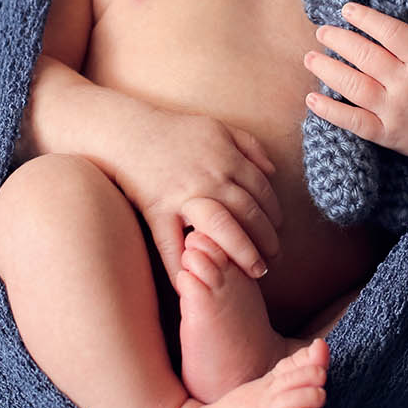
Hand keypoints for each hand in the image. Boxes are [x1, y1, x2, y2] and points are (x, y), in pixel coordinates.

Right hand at [111, 108, 282, 279]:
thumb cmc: (175, 131)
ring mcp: (185, 195)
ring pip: (223, 228)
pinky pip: (172, 243)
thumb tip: (272, 171)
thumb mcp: (218, 127)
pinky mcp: (159, 209)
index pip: (262, 191)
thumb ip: (249, 146)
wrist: (129, 132)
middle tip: (273, 258)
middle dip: (267, 239)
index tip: (278, 230)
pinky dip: (183, 264)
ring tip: (253, 271)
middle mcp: (212, 178)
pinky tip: (195, 280)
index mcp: (228, 159)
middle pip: (249, 212)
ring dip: (242, 252)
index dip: (275, 214)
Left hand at [303, 2, 407, 174]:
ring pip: (355, 86)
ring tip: (310, 58)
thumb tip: (382, 22)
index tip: (346, 10)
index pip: (392, 33)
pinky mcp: (385, 134)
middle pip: (367, 57)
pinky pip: (354, 122)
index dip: (366, 19)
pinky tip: (312, 100)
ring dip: (328, 70)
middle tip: (322, 32)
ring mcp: (396, 111)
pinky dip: (331, 111)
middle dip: (339, 41)